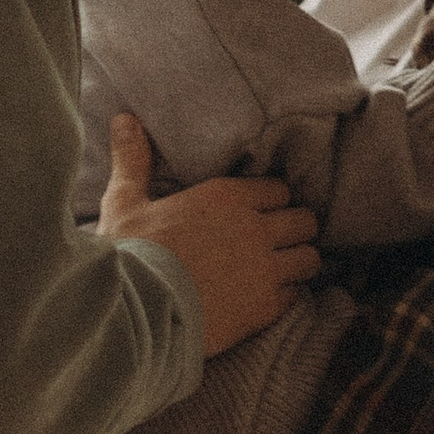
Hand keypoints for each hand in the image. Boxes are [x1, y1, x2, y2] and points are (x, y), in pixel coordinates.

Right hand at [97, 114, 319, 357]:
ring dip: (297, 261)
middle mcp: (254, 228)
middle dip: (294, 228)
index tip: (259, 211)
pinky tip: (266, 297)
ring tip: (280, 268)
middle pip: (304, 220)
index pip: (278, 188)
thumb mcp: (124, 203)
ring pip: (310, 257)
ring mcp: (265, 269)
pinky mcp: (266, 307)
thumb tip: (124, 118)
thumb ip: (133, 160)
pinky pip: (296, 295)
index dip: (271, 200)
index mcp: (225, 197)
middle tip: (276, 239)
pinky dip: (286, 295)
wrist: (133, 315)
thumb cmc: (128, 256)